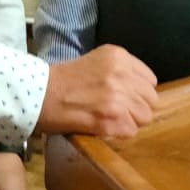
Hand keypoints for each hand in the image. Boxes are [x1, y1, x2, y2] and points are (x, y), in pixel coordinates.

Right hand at [36, 46, 158, 137]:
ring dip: (129, 121)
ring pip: (144, 117)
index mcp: (119, 56)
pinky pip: (131, 131)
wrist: (39, 94)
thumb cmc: (64, 79)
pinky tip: (102, 126)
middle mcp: (122, 75)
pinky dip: (118, 132)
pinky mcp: (111, 120)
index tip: (124, 95)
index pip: (150, 80)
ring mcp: (118, 98)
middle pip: (150, 100)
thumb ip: (121, 71)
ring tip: (107, 117)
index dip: (138, 91)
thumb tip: (141, 90)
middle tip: (115, 109)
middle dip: (136, 107)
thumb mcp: (96, 61)